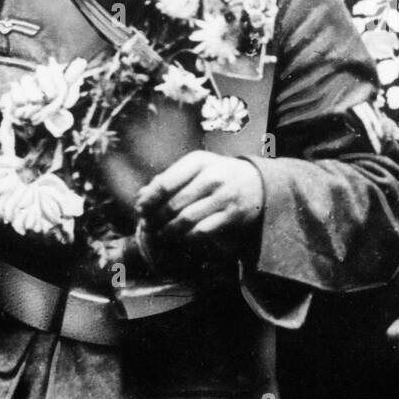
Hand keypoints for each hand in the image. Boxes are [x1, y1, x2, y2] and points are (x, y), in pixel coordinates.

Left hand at [136, 151, 263, 266]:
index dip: (149, 200)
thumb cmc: (218, 174)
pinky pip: (202, 231)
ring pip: (186, 219)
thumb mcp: (196, 168)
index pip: (165, 183)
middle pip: (173, 204)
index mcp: (199, 161)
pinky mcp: (232, 215)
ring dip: (169, 230)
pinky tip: (181, 237)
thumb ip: (169, 179)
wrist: (258, 182)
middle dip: (156, 218)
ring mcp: (224, 196)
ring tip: (161, 234)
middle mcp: (212, 176)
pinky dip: (187, 237)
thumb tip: (140, 198)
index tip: (140, 209)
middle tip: (148, 226)